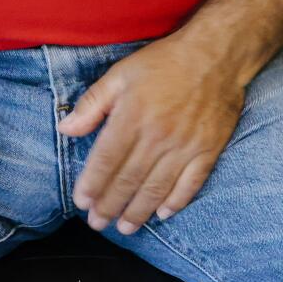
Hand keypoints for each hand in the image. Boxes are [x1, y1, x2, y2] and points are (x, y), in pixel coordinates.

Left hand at [57, 33, 245, 233]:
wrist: (217, 54)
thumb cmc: (165, 62)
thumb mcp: (121, 73)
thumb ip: (92, 103)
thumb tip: (66, 129)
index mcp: (132, 117)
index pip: (106, 161)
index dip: (91, 185)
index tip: (82, 202)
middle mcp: (157, 136)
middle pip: (128, 180)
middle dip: (109, 206)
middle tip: (97, 223)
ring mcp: (185, 145)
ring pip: (157, 188)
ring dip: (138, 212)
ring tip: (125, 227)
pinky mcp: (208, 149)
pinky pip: (191, 183)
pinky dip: (177, 202)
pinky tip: (163, 213)